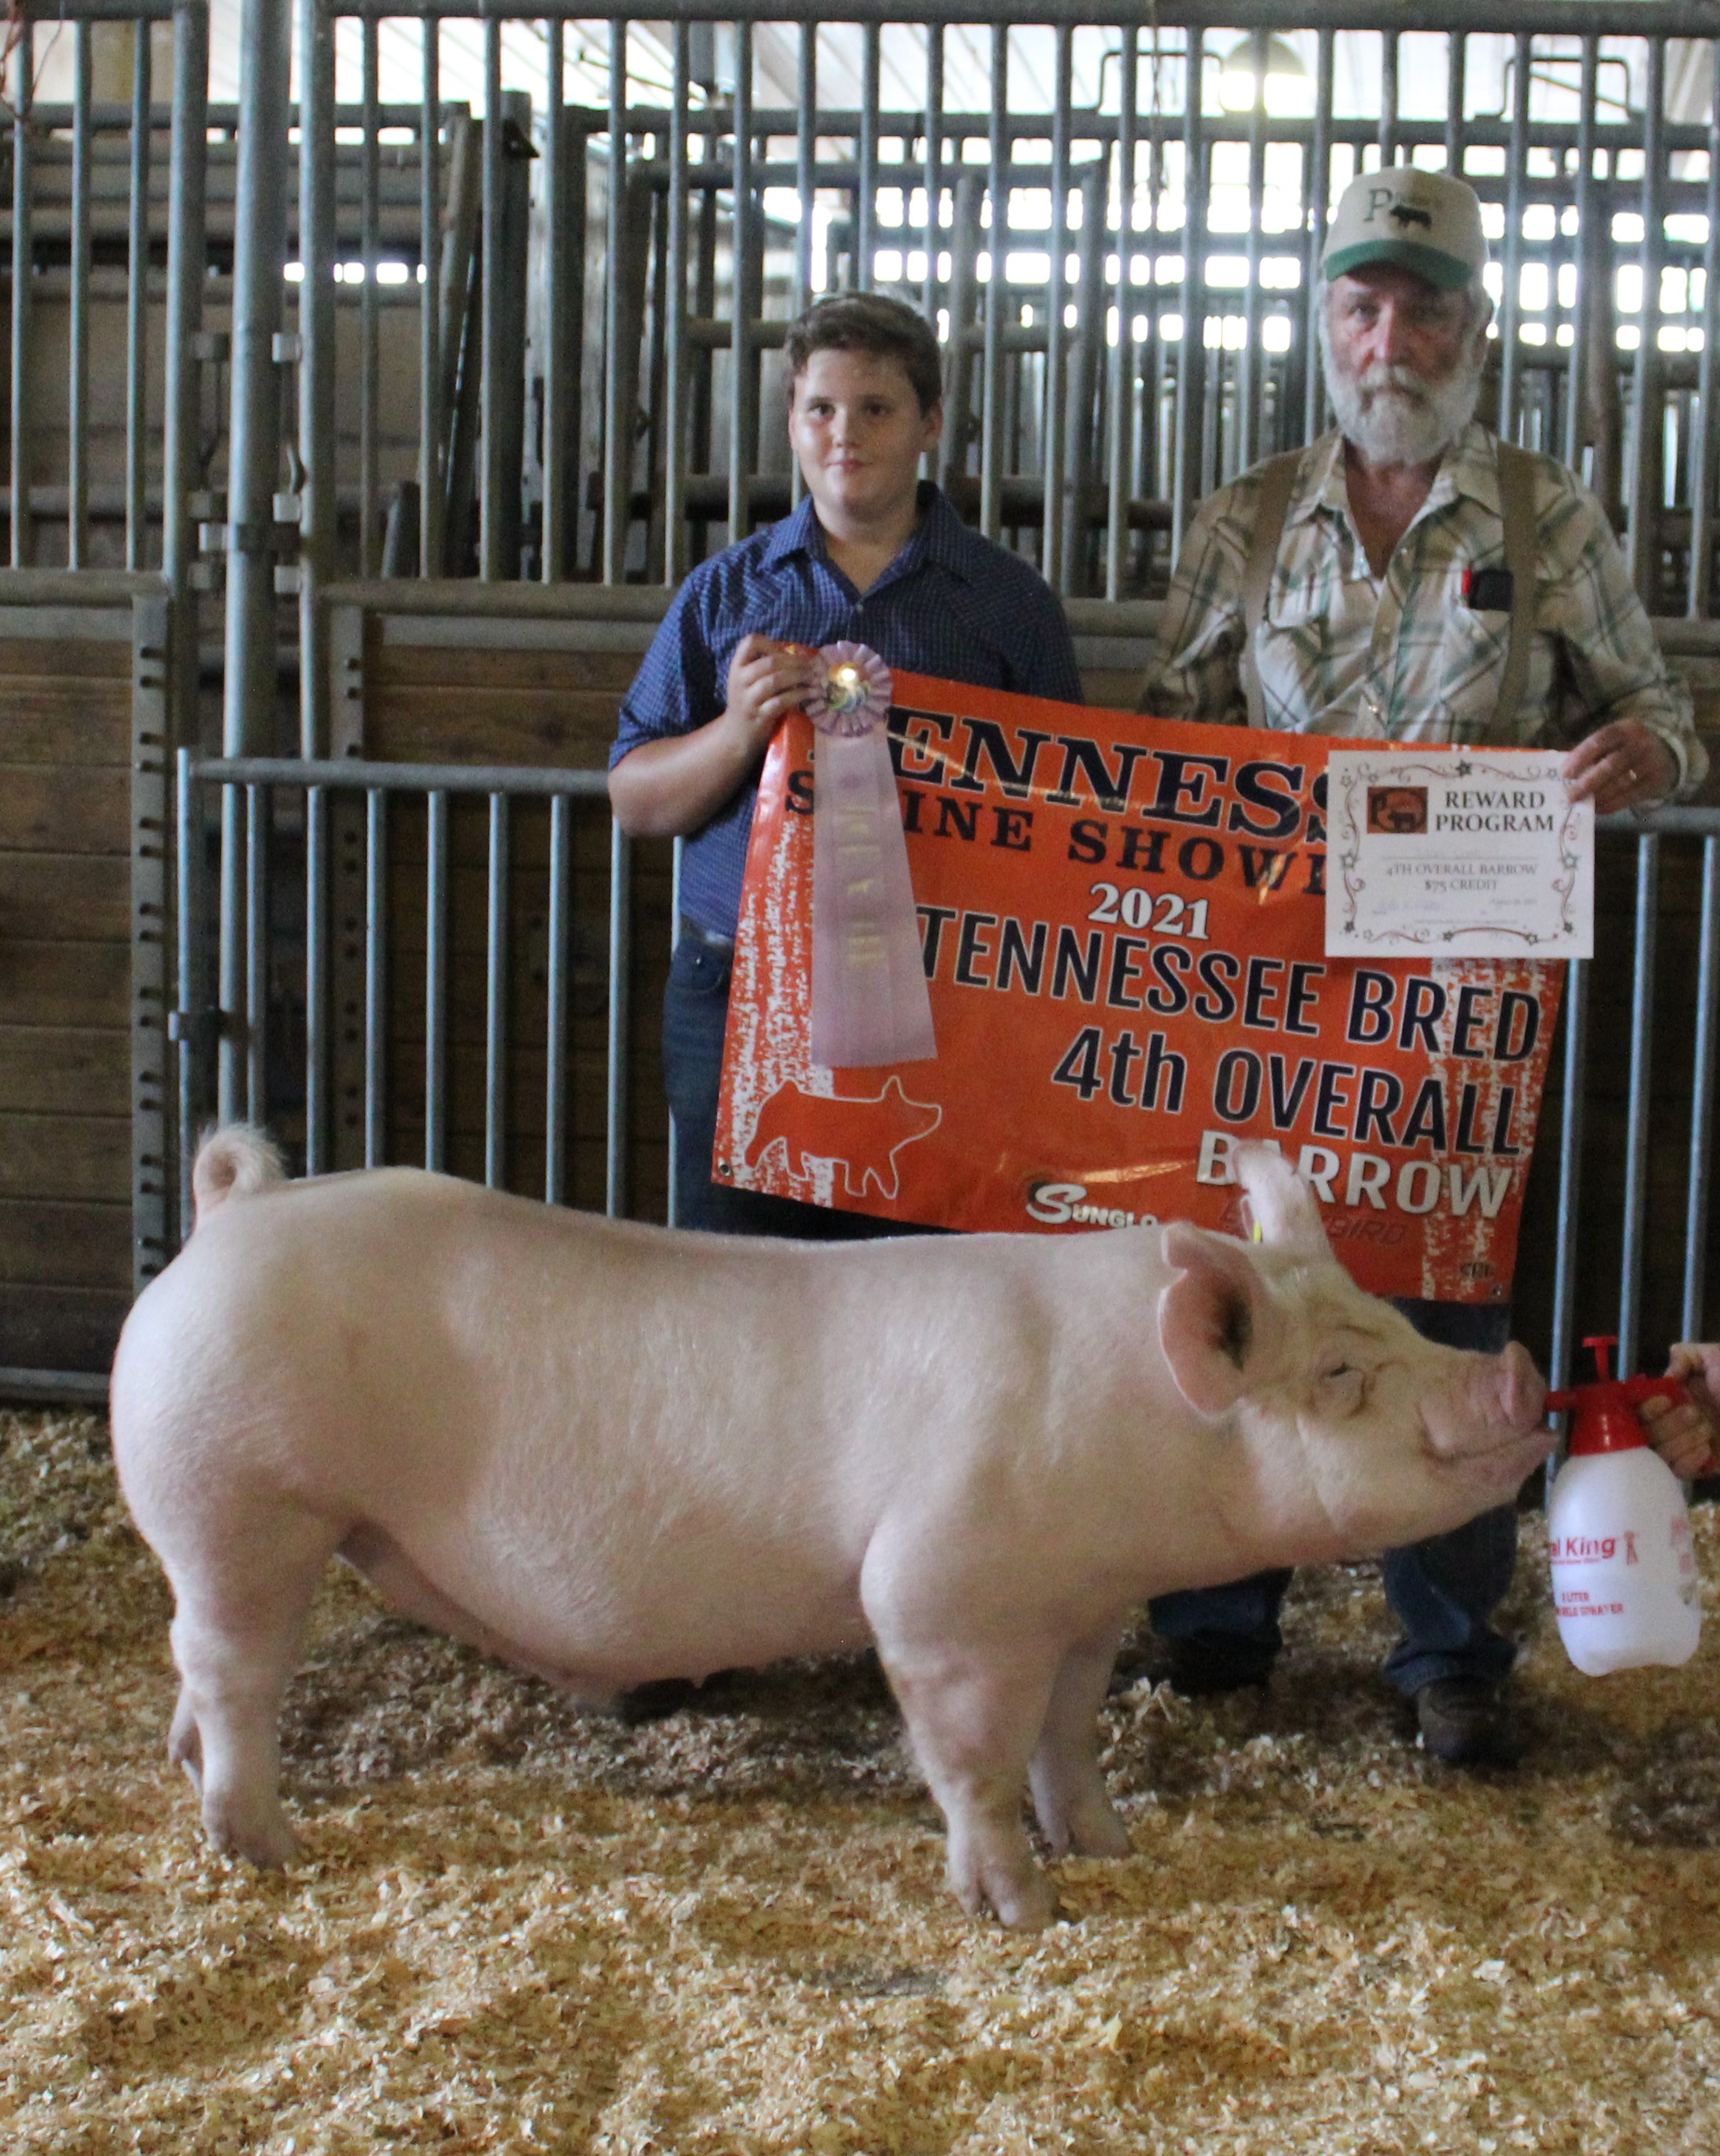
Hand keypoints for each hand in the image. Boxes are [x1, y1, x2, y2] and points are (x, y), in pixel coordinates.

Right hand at [723, 635, 819, 744]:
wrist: (737, 732)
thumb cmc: (751, 701)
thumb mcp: (750, 679)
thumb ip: (767, 666)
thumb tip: (801, 655)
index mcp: (738, 666)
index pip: (751, 642)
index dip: (772, 644)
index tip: (788, 653)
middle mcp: (740, 680)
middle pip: (770, 662)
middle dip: (796, 662)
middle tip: (814, 666)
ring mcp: (748, 699)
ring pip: (775, 680)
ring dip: (799, 677)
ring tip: (815, 678)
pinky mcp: (759, 715)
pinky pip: (780, 701)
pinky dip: (798, 695)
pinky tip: (811, 693)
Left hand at [1560, 720, 1677, 814]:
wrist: (1668, 753)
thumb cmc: (1629, 748)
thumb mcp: (1616, 740)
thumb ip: (1594, 752)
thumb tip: (1565, 774)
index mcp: (1626, 728)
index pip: (1600, 740)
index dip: (1580, 757)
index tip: (1564, 774)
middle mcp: (1641, 743)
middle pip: (1610, 765)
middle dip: (1587, 782)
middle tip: (1569, 796)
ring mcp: (1651, 763)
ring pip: (1620, 783)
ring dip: (1597, 796)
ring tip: (1581, 803)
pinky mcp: (1656, 782)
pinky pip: (1630, 796)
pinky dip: (1611, 804)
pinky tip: (1598, 808)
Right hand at [1638, 1343, 1719, 1478]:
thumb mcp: (1716, 1356)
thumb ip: (1685, 1355)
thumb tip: (1668, 1375)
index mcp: (1675, 1394)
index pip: (1640, 1406)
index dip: (1646, 1406)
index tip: (1666, 1400)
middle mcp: (1675, 1420)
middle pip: (1645, 1432)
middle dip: (1669, 1423)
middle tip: (1696, 1413)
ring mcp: (1687, 1445)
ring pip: (1659, 1452)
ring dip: (1681, 1441)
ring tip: (1708, 1431)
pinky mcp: (1702, 1466)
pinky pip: (1680, 1470)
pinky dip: (1690, 1459)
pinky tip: (1707, 1449)